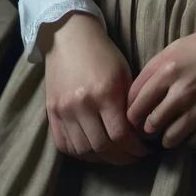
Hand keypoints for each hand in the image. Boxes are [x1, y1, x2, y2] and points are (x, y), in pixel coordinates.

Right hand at [43, 11, 151, 165]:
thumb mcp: (124, 73)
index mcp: (104, 92)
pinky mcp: (52, 112)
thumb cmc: (103, 53)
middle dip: (121, 158)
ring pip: (83, 150)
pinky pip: (64, 145)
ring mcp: (64, 110)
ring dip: (101, 158)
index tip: (143, 151)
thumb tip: (138, 133)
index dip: (134, 149)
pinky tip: (93, 150)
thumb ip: (129, 104)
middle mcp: (82, 104)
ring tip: (114, 155)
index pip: (120, 135)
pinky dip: (79, 153)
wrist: (70, 37)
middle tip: (132, 157)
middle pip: (102, 147)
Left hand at [125, 18, 195, 150]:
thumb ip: (156, 69)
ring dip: (167, 138)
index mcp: (167, 68)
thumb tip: (139, 95)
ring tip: (171, 132)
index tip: (134, 118)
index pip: (134, 102)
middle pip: (148, 124)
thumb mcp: (179, 46)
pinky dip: (189, 140)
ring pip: (168, 139)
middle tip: (150, 129)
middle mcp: (180, 90)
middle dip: (147, 129)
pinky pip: (193, 143)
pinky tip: (192, 131)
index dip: (130, 114)